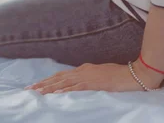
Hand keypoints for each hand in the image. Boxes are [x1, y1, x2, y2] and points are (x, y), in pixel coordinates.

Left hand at [26, 61, 163, 93]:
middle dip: (43, 84)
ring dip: (48, 88)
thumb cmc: (120, 75)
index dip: (47, 80)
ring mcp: (87, 77)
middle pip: (58, 78)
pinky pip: (76, 87)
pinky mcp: (94, 83)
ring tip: (36, 92)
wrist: (135, 74)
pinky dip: (64, 90)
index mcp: (83, 70)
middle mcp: (82, 71)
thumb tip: (79, 83)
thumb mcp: (101, 76)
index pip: (61, 76)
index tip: (36, 85)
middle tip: (29, 89)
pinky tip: (55, 94)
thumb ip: (89, 79)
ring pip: (63, 83)